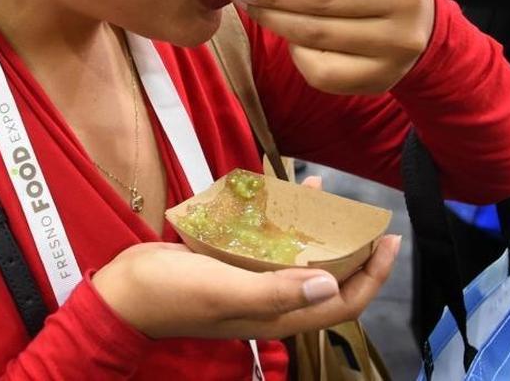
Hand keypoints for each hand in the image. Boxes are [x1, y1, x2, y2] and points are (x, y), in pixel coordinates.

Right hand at [92, 190, 399, 338]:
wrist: (120, 292)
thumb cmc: (171, 295)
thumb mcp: (223, 290)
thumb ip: (276, 290)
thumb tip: (330, 285)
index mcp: (274, 315)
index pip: (339, 304)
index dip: (370, 277)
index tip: (389, 242)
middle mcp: (267, 301)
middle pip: (323, 279)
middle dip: (349, 250)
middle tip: (363, 216)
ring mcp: (246, 282)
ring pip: (294, 256)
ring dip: (312, 228)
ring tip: (320, 192)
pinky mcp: (226, 264)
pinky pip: (262, 242)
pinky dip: (274, 219)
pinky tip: (274, 192)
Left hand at [232, 0, 434, 93]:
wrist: (422, 24)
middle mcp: (398, 33)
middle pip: (315, 26)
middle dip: (271, 11)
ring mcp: (388, 66)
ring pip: (314, 52)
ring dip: (280, 30)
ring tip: (266, 12)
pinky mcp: (374, 85)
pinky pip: (320, 75)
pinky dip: (299, 55)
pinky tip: (300, 38)